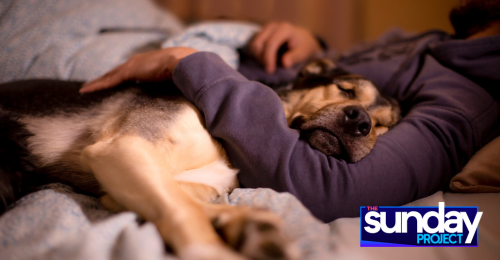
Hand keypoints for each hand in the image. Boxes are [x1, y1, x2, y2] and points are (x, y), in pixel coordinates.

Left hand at [80, 47, 197, 92]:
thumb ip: (171, 86)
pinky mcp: (129, 71)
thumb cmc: (185, 72)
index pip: (129, 72)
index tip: (113, 83)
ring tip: (85, 89)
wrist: (184, 63)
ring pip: (109, 76)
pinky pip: (109, 80)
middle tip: (93, 86)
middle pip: (116, 73)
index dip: (120, 77)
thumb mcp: (175, 80)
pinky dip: (97, 85)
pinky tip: (86, 90)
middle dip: (105, 79)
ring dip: (97, 83)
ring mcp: (132, 66)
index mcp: (147, 64)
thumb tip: (176, 98)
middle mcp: (137, 62)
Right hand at [249, 22, 321, 73]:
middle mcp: (273, 26)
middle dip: (262, 59)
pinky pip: (254, 47)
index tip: (270, 70)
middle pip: (258, 44)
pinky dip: (258, 56)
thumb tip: (285, 63)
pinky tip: (267, 60)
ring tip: (270, 64)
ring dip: (259, 58)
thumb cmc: (303, 47)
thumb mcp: (303, 53)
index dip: (268, 58)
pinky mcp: (261, 34)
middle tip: (270, 69)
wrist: (303, 39)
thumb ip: (294, 57)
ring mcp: (265, 29)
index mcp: (284, 29)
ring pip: (254, 45)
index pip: (271, 44)